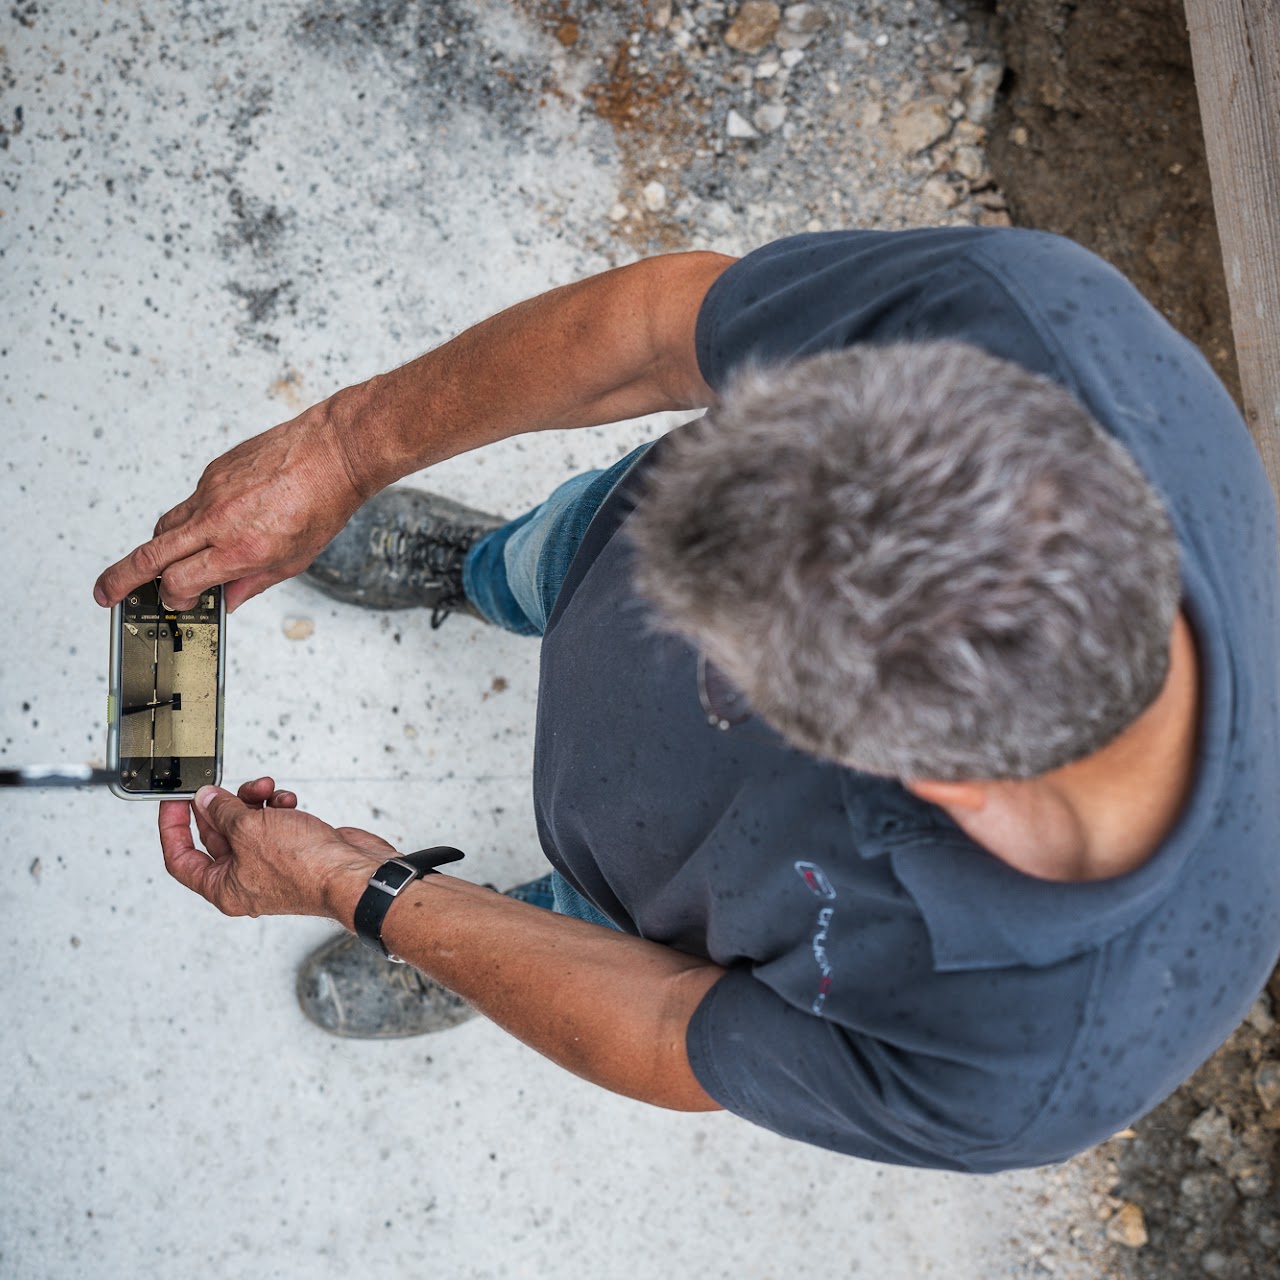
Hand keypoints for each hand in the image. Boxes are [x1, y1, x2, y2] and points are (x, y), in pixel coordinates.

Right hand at [94, 399, 367, 612]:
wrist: (334, 452)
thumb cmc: (323, 505)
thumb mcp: (294, 560)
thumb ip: (251, 583)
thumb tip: (224, 601)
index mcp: (240, 548)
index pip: (179, 582)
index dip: (173, 598)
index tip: (178, 603)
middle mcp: (218, 520)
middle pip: (151, 554)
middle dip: (121, 579)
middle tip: (107, 594)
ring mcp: (210, 492)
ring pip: (166, 527)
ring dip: (160, 549)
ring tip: (169, 564)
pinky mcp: (212, 472)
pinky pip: (190, 504)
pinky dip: (194, 520)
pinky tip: (217, 525)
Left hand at [159, 777, 391, 921]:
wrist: (353, 873)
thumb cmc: (306, 868)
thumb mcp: (248, 830)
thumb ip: (222, 811)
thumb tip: (207, 799)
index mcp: (224, 888)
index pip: (181, 859)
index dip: (172, 828)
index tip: (174, 802)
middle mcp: (246, 880)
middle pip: (217, 836)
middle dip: (222, 806)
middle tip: (224, 786)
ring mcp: (272, 865)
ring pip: (248, 825)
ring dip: (253, 801)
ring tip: (264, 789)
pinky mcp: (296, 851)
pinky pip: (275, 824)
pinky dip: (278, 808)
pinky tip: (287, 801)